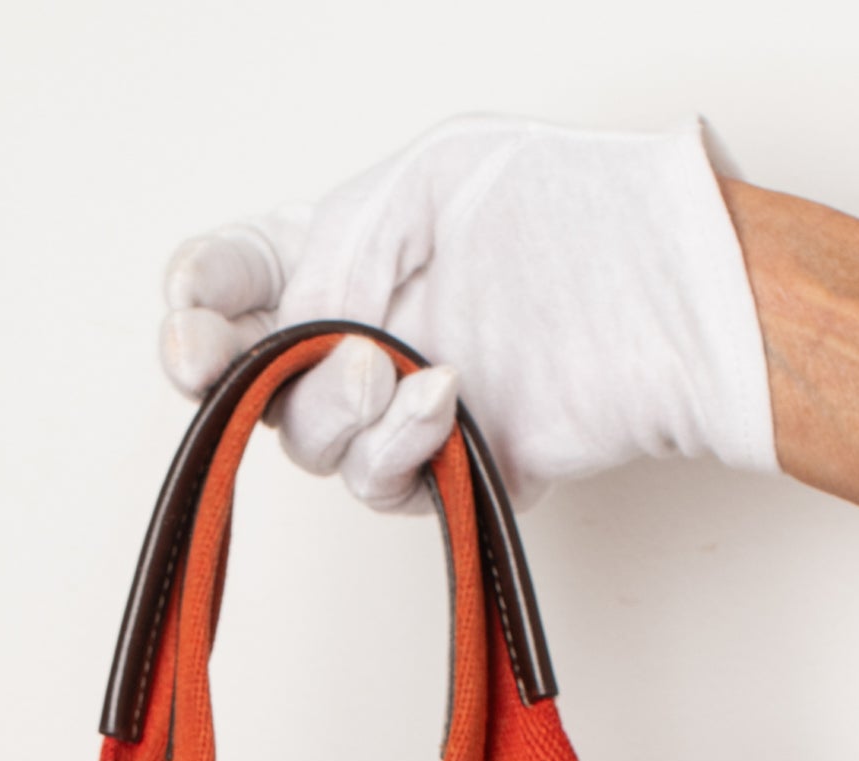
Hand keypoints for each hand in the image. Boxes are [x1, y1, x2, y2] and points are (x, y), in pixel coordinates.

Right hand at [160, 116, 776, 511]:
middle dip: (235, 372)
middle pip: (242, 380)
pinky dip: (400, 446)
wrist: (666, 294)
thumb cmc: (568, 209)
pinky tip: (444, 399)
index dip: (191, 305)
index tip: (194, 323)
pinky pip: (379, 484)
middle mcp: (352, 330)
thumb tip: (294, 330)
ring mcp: (392, 406)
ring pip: (306, 443)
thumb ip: (332, 250)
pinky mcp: (441, 468)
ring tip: (391, 366)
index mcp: (334, 247)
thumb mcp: (428, 179)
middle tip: (245, 357)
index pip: (225, 280)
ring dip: (333, 407)